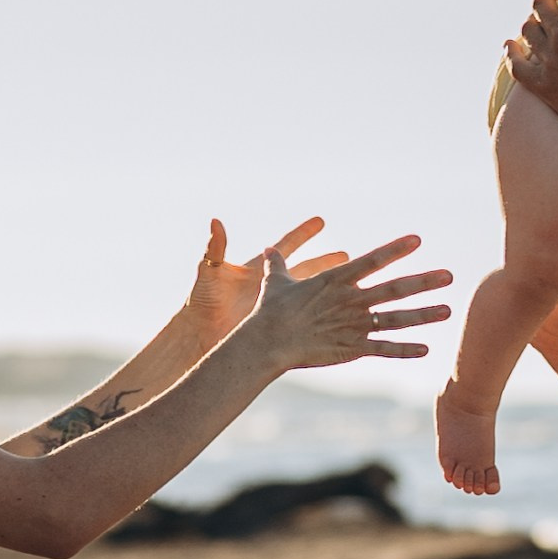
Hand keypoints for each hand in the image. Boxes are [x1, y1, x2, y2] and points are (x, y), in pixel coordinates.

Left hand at [185, 216, 349, 346]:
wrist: (200, 337)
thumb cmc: (201, 304)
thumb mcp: (209, 274)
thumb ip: (215, 249)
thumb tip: (215, 221)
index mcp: (258, 270)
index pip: (286, 248)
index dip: (303, 234)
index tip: (321, 221)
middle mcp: (271, 288)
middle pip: (307, 271)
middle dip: (328, 263)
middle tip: (349, 256)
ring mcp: (278, 309)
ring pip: (312, 299)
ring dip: (333, 293)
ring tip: (357, 287)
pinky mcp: (279, 327)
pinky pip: (306, 323)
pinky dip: (323, 320)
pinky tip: (342, 320)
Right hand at [243, 237, 451, 375]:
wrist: (268, 342)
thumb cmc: (270, 311)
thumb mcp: (275, 282)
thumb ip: (278, 264)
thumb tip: (269, 249)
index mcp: (336, 280)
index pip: (372, 260)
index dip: (395, 249)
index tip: (417, 240)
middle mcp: (351, 300)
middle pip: (395, 289)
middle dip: (424, 282)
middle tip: (449, 275)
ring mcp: (354, 325)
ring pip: (396, 319)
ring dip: (424, 315)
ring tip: (448, 310)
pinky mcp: (352, 348)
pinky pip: (384, 349)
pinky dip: (405, 349)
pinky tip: (426, 349)